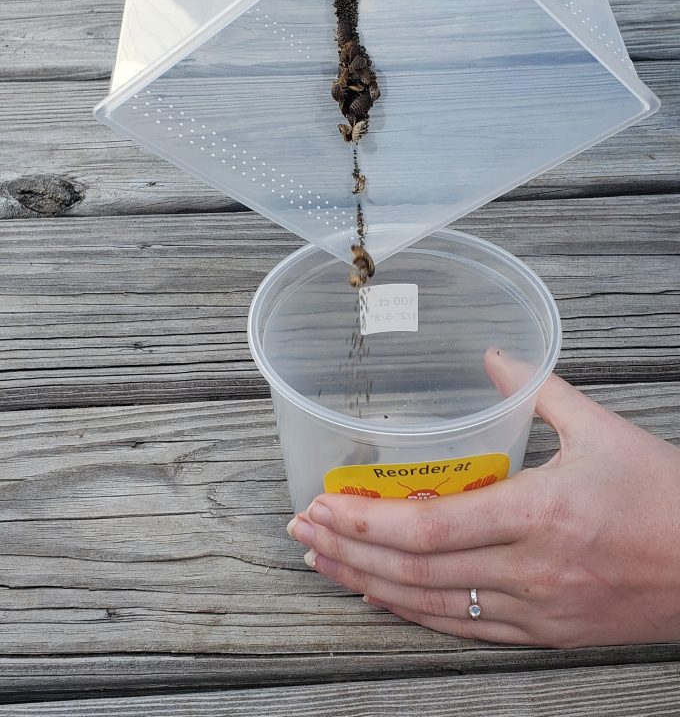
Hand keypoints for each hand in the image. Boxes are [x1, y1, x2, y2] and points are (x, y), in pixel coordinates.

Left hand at [288, 349, 679, 646]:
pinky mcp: (547, 634)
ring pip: (435, 607)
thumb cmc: (664, 495)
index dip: (370, 523)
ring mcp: (538, 610)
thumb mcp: (603, 428)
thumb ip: (540, 389)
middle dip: (350, 553)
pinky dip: (417, 614)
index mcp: (542, 513)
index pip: (434, 529)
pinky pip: (468, 630)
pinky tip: (385, 598)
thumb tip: (493, 355)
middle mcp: (532, 570)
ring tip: (325, 567)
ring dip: (371, 586)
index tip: (325, 506)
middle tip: (304, 535)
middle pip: (419, 572)